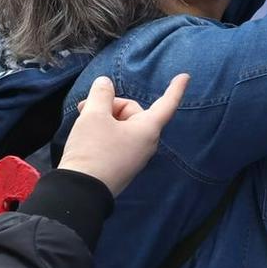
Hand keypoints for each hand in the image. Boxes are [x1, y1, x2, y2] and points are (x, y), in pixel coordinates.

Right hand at [59, 74, 189, 195]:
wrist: (80, 191)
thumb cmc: (92, 150)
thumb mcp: (94, 115)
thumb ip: (101, 94)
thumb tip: (105, 83)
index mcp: (148, 130)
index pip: (166, 104)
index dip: (175, 89)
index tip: (185, 76)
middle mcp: (146, 143)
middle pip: (132, 112)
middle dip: (109, 105)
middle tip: (85, 107)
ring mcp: (135, 156)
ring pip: (121, 125)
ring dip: (103, 118)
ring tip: (82, 121)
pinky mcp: (122, 165)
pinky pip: (116, 140)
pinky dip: (102, 133)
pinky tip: (85, 136)